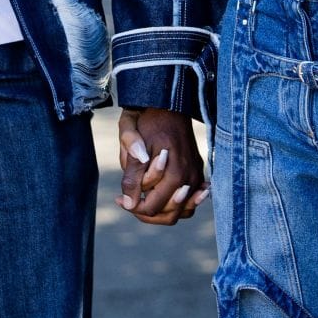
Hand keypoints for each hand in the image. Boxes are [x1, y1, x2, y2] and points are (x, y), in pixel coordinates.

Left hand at [116, 108, 207, 225]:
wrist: (169, 102)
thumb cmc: (146, 119)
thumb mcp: (130, 140)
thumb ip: (131, 173)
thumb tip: (128, 201)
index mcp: (173, 170)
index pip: (152, 207)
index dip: (133, 207)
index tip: (119, 199)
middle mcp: (188, 176)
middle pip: (169, 215)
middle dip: (147, 212)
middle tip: (128, 201)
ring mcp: (196, 174)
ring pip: (183, 211)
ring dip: (163, 210)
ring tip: (144, 198)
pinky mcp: (198, 171)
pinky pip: (193, 199)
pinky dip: (179, 203)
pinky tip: (162, 194)